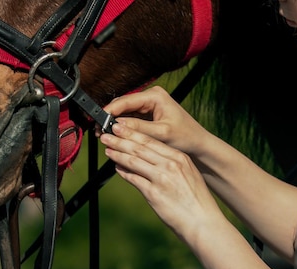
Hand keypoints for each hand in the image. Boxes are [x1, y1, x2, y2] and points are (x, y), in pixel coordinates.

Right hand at [97, 86, 211, 155]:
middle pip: (122, 105)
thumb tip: (117, 126)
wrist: (197, 144)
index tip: (98, 121)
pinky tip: (116, 136)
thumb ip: (138, 128)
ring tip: (104, 136)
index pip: (126, 100)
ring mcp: (148, 106)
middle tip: (99, 132)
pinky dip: (122, 128)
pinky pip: (130, 120)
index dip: (110, 111)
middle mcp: (150, 97)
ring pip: (124, 113)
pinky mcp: (147, 115)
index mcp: (155, 96)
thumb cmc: (186, 136)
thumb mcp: (161, 134)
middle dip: (110, 119)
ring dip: (115, 124)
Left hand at [99, 121, 224, 240]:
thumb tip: (152, 158)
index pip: (152, 141)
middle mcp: (170, 165)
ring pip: (134, 161)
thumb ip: (172, 165)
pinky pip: (134, 179)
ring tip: (108, 149)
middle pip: (140, 148)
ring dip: (118, 154)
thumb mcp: (189, 175)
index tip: (122, 128)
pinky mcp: (154, 194)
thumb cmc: (197, 201)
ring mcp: (161, 178)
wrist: (203, 222)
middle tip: (107, 135)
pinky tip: (117, 168)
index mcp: (180, 158)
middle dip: (121, 140)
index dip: (133, 133)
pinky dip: (123, 172)